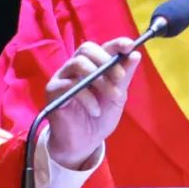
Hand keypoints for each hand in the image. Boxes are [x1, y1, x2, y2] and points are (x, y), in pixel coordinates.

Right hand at [45, 39, 140, 169]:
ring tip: (112, 97)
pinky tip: (95, 110)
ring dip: (100, 80)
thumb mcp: (117, 98)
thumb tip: (135, 54)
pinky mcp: (53, 90)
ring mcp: (62, 77)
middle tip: (120, 78)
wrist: (84, 143)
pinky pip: (69, 85)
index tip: (129, 46)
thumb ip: (124, 77)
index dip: (116, 44)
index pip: (103, 47)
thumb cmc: (100, 118)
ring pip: (78, 64)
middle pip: (86, 49)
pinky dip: (87, 97)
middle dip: (106, 61)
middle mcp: (76, 67)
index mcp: (93, 66)